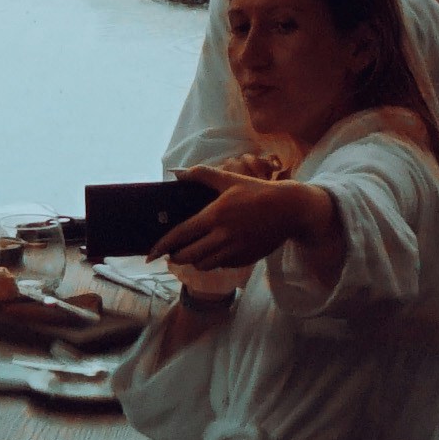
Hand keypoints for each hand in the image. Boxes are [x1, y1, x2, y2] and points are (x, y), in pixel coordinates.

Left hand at [162, 170, 327, 278]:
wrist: (288, 210)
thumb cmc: (256, 192)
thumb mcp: (229, 179)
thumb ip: (201, 175)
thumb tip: (177, 173)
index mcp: (215, 215)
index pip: (181, 235)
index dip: (162, 246)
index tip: (149, 255)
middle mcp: (223, 236)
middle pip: (188, 256)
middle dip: (176, 256)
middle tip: (173, 252)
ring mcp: (234, 250)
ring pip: (204, 265)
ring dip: (194, 260)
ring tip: (192, 251)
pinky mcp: (245, 259)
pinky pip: (221, 266)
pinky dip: (214, 261)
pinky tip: (214, 251)